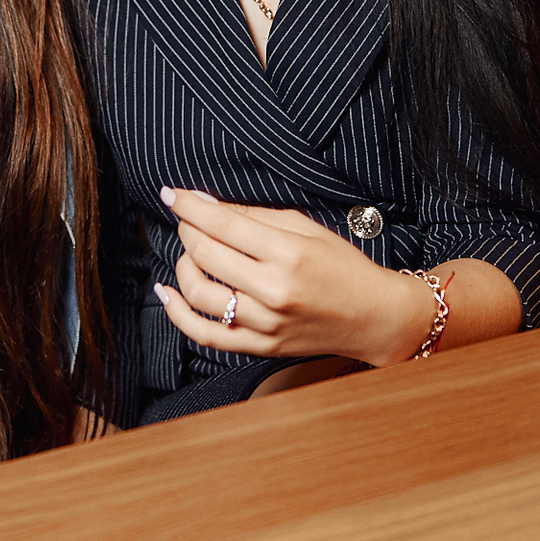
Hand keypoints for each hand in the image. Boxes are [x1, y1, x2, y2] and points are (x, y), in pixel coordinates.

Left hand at [150, 187, 435, 366]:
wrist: (373, 316)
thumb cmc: (342, 266)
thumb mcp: (305, 228)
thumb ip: (254, 216)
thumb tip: (207, 204)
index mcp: (288, 253)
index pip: (222, 224)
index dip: (190, 206)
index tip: (172, 194)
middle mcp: (274, 290)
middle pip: (206, 254)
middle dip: (187, 229)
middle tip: (186, 218)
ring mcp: (266, 323)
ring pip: (199, 293)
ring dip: (183, 265)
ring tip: (189, 251)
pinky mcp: (260, 346)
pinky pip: (205, 334)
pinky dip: (178, 313)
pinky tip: (167, 293)